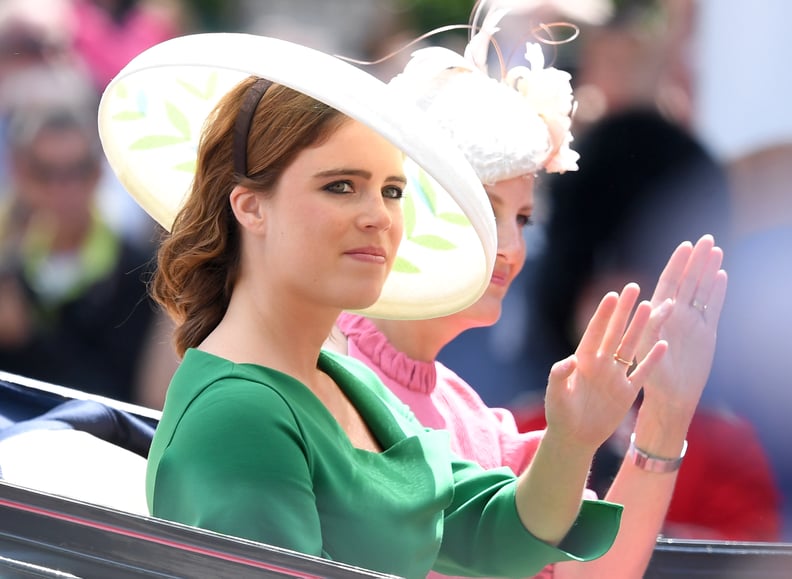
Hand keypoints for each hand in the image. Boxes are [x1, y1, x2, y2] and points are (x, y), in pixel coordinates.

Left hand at [544, 283, 668, 450]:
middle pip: (615, 332)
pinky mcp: (627, 392)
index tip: (612, 295)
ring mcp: (615, 376)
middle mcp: (600, 363)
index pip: (594, 332)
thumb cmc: (559, 413)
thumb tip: (570, 361)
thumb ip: (559, 375)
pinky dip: (653, 360)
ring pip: (630, 346)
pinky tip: (664, 344)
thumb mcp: (555, 393)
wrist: (574, 437)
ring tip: (651, 306)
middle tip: (633, 287)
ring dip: (640, 328)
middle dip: (623, 311)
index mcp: (582, 359)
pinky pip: (642, 372)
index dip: (603, 315)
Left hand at [639, 234, 727, 414]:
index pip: (668, 284)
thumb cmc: (651, 376)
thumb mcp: (646, 349)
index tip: (685, 246)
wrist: (671, 398)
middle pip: (687, 282)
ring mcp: (692, 323)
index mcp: (658, 316)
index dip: (676, 265)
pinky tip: (721, 275)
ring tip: (716, 250)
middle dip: (696, 261)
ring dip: (708, 271)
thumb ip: (651, 326)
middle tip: (706, 239)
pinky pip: (713, 308)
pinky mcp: (706, 334)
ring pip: (702, 291)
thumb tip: (663, 303)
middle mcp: (675, 315)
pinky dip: (718, 292)